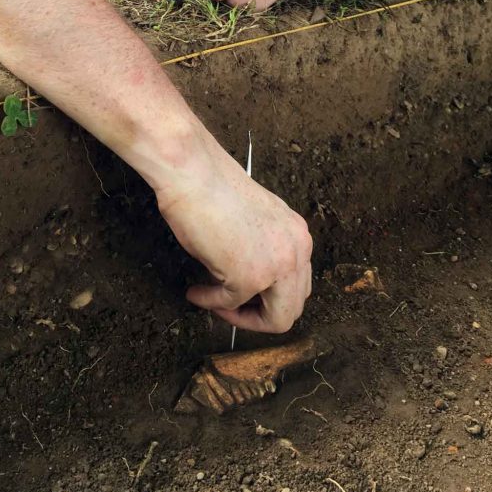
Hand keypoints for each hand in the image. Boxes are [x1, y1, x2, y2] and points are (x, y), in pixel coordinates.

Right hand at [156, 144, 312, 332]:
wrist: (193, 172)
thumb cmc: (212, 189)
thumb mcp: (255, 223)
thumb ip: (265, 251)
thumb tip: (254, 284)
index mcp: (298, 234)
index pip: (298, 284)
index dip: (270, 297)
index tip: (244, 295)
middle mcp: (297, 250)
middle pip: (293, 307)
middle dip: (260, 315)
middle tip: (232, 308)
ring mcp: (276, 265)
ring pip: (277, 319)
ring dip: (242, 316)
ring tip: (216, 303)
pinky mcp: (249, 276)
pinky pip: (230, 303)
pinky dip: (210, 303)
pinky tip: (197, 292)